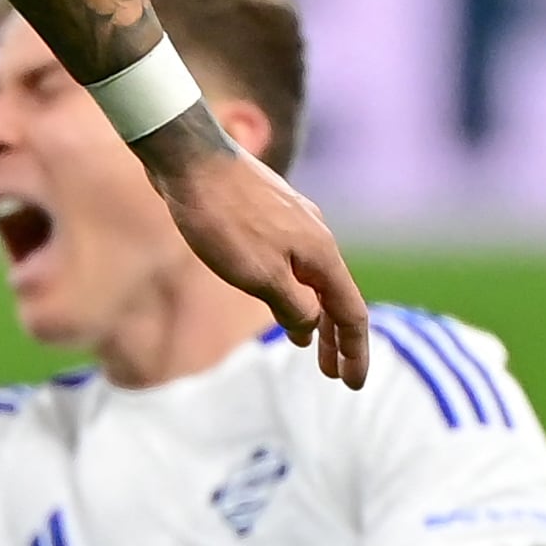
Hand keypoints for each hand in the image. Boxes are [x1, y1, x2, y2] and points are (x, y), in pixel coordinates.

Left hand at [138, 114, 368, 386]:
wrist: (190, 159)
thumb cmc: (223, 220)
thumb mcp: (260, 275)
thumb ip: (293, 306)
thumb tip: (310, 327)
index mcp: (321, 255)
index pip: (350, 313)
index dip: (354, 352)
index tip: (353, 385)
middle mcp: (316, 237)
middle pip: (336, 298)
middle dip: (338, 340)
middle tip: (334, 376)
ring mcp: (294, 224)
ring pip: (314, 280)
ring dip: (315, 316)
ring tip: (310, 349)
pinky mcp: (269, 216)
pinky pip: (294, 265)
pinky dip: (296, 292)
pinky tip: (282, 301)